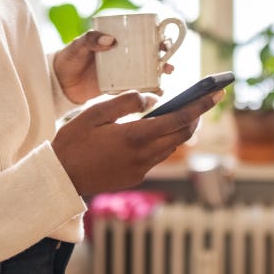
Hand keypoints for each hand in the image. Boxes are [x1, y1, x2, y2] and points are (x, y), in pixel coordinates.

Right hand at [51, 88, 221, 196]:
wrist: (59, 178)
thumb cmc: (72, 142)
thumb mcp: (94, 113)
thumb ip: (125, 102)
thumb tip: (152, 99)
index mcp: (134, 136)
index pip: (177, 119)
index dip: (199, 105)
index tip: (215, 94)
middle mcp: (143, 155)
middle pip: (181, 134)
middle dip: (196, 116)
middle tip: (206, 99)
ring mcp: (140, 169)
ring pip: (171, 147)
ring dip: (180, 130)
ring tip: (186, 112)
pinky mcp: (135, 177)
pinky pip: (157, 156)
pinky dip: (163, 141)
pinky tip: (158, 131)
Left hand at [53, 30, 176, 102]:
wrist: (59, 82)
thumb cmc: (69, 57)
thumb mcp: (78, 45)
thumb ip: (91, 39)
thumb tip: (110, 40)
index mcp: (118, 40)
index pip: (143, 36)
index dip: (159, 38)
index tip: (165, 43)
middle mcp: (125, 56)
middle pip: (151, 55)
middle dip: (165, 59)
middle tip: (168, 65)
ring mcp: (123, 72)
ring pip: (148, 72)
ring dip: (160, 76)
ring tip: (165, 81)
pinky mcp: (119, 88)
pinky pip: (138, 89)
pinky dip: (149, 91)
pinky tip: (156, 95)